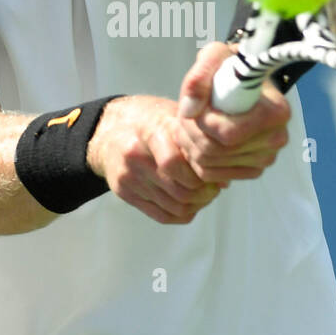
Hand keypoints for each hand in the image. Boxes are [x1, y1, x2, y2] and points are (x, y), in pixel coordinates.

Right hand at [87, 96, 226, 224]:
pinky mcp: (123, 192)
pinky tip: (189, 204)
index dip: (202, 175)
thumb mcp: (176, 119)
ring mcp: (128, 176)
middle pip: (179, 189)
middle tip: (213, 189)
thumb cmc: (151, 122)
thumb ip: (199, 143)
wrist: (110, 130)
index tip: (215, 174)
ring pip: (174, 206)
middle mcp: (136, 154)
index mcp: (151, 131)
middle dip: (203, 194)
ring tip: (203, 196)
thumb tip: (226, 179)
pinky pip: (161, 215)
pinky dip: (181, 214)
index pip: (176, 163)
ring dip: (195, 206)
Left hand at [174, 42, 290, 182]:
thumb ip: (199, 77)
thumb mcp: (215, 56)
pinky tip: (198, 138)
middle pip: (214, 152)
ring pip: (208, 166)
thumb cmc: (232, 67)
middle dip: (190, 133)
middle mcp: (276, 139)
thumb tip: (189, 110)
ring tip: (191, 123)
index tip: (198, 105)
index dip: (202, 122)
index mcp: (275, 112)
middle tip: (186, 115)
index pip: (228, 134)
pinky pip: (211, 176)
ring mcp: (265, 158)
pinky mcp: (252, 170)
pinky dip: (196, 159)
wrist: (244, 81)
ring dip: (189, 145)